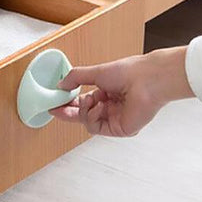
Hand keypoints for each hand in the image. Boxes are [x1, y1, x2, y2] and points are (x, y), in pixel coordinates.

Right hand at [50, 47, 193, 136]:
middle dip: (68, 111)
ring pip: (87, 122)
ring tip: (90, 100)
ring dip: (84, 110)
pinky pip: (96, 127)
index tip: (54, 101)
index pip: (82, 101)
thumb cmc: (127, 72)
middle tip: (56, 108)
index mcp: (105, 93)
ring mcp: (114, 118)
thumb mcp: (95, 72)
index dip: (67, 102)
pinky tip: (100, 106)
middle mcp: (109, 107)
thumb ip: (75, 77)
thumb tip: (60, 84)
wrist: (146, 80)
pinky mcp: (118, 129)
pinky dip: (93, 116)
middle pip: (82, 114)